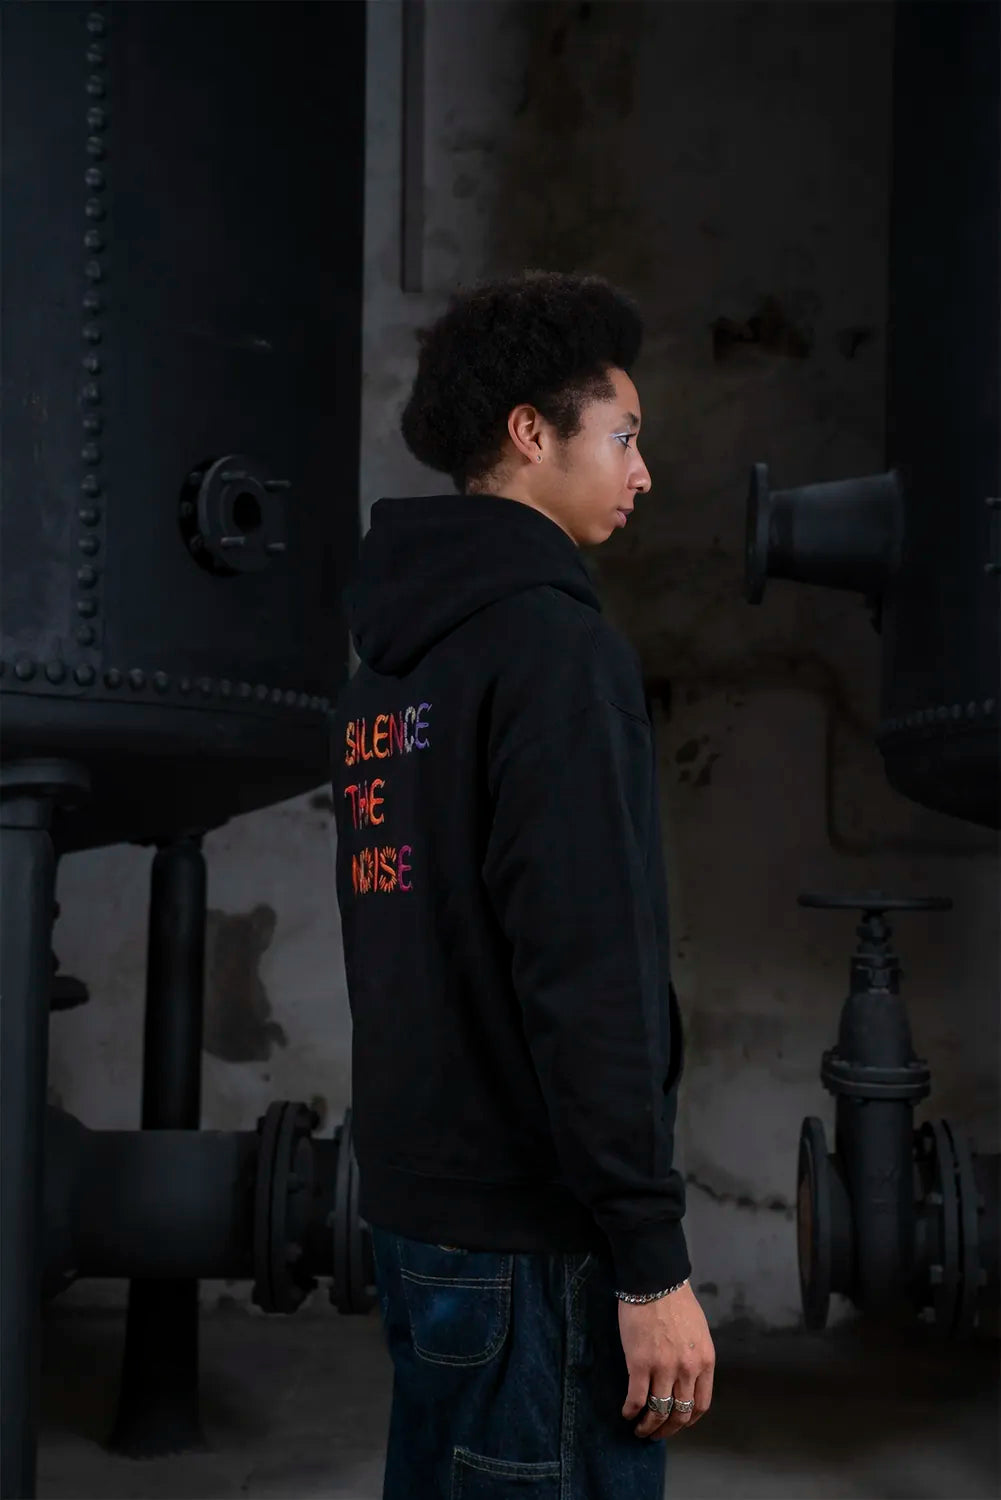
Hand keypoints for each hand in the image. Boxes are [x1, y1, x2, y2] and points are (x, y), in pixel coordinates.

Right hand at [618, 1281, 714, 1439]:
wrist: (654, 1281)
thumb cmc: (676, 1302)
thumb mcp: (698, 1332)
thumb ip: (695, 1357)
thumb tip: (686, 1379)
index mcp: (705, 1361)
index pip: (701, 1404)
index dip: (688, 1420)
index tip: (678, 1424)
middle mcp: (687, 1370)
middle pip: (680, 1414)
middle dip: (668, 1429)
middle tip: (656, 1434)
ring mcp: (663, 1368)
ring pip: (658, 1411)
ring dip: (648, 1426)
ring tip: (639, 1429)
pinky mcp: (639, 1364)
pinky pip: (637, 1398)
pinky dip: (631, 1411)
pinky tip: (626, 1413)